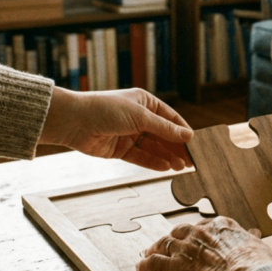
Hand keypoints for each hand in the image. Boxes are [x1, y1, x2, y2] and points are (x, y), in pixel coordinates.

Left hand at [39, 87, 192, 171]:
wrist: (75, 121)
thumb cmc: (106, 109)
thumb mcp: (140, 116)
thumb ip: (164, 129)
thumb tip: (188, 136)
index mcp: (145, 102)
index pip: (171, 118)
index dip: (184, 131)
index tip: (196, 144)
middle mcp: (139, 118)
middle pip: (164, 135)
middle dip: (177, 147)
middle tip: (192, 161)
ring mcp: (130, 134)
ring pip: (154, 148)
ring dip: (167, 157)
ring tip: (181, 167)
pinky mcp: (121, 149)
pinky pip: (141, 157)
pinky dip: (153, 162)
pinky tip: (165, 168)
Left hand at [136, 217, 271, 270]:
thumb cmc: (256, 265)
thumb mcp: (258, 246)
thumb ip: (251, 238)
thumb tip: (254, 233)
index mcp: (221, 226)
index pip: (203, 226)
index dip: (195, 233)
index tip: (193, 238)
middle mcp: (200, 233)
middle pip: (179, 232)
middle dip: (173, 238)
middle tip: (167, 244)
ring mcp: (186, 249)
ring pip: (164, 244)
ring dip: (155, 249)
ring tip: (149, 253)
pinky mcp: (175, 267)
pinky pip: (155, 263)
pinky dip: (146, 265)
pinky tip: (142, 268)